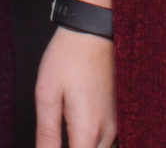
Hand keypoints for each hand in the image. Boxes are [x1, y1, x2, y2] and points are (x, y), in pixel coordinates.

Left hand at [34, 27, 115, 147]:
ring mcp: (117, 123)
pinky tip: (79, 134)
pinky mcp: (119, 114)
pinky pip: (109, 142)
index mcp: (88, 130)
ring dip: (84, 147)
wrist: (93, 30)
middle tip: (54, 139)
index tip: (49, 145)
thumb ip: (46, 134)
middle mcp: (108, 132)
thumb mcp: (47, 94)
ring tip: (66, 133)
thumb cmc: (67, 57)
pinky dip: (94, 143)